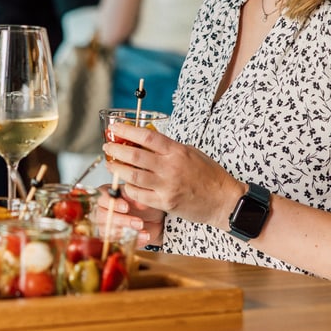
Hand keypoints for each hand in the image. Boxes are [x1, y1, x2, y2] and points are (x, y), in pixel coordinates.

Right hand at [96, 183, 164, 247]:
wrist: (151, 219)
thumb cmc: (142, 203)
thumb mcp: (142, 197)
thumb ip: (138, 198)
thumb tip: (140, 203)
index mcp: (106, 194)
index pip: (102, 198)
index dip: (113, 203)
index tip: (126, 207)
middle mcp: (102, 210)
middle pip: (103, 216)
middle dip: (122, 220)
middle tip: (139, 223)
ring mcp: (104, 226)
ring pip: (108, 231)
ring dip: (127, 233)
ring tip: (144, 232)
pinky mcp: (111, 239)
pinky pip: (116, 242)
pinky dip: (131, 240)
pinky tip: (143, 237)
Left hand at [102, 121, 240, 231]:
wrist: (223, 200)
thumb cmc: (209, 174)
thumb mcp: (191, 152)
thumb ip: (169, 147)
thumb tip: (145, 140)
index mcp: (177, 151)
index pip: (146, 136)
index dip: (127, 130)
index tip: (114, 127)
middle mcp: (170, 167)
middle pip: (135, 156)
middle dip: (116, 150)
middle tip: (107, 147)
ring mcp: (167, 186)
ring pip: (133, 176)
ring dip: (117, 169)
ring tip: (110, 164)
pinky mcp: (165, 203)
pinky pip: (140, 195)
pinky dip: (129, 188)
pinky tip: (125, 184)